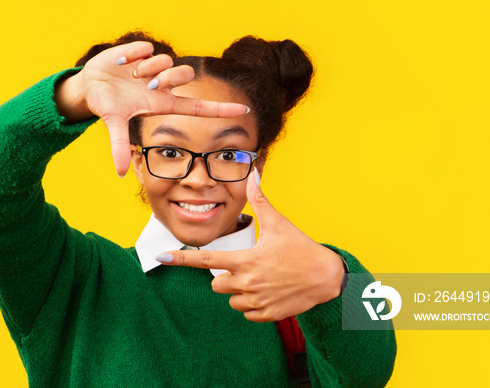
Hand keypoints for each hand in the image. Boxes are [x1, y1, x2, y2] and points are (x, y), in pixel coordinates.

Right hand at [56, 41, 248, 176]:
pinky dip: (133, 55)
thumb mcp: (113, 123)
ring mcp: (154, 67)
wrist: (90, 85)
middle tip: (146, 85)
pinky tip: (123, 62)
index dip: (221, 109)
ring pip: (166, 60)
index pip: (199, 107)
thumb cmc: (107, 106)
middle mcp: (163, 86)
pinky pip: (147, 47)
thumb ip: (119, 146)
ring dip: (148, 67)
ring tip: (131, 73)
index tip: (244, 110)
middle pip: (185, 75)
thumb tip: (120, 173)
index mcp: (163, 104)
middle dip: (167, 78)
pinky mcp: (143, 51)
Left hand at [157, 169, 345, 322]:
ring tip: (261, 279)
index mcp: (245, 261)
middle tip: (247, 266)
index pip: (205, 260)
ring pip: (230, 300)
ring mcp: (256, 301)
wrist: (327, 278)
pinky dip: (252, 304)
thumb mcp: (279, 224)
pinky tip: (268, 292)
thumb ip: (261, 201)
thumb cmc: (302, 249)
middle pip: (215, 284)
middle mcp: (247, 283)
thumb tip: (252, 175)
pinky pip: (246, 312)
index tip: (162, 258)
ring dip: (239, 291)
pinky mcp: (266, 314)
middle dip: (225, 276)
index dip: (181, 259)